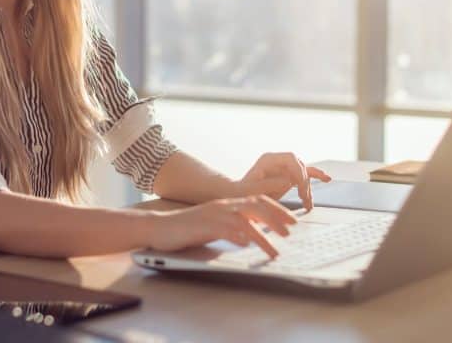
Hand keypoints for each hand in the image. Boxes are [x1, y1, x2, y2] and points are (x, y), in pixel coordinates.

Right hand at [145, 195, 297, 257]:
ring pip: (244, 220)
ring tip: (274, 251)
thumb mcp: (214, 225)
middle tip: (290, 232)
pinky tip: (246, 245)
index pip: (258, 201)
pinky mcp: (203, 225)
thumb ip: (232, 226)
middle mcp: (223, 206)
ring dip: (263, 236)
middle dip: (276, 219)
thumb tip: (252, 236)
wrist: (159, 227)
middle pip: (256, 206)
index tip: (292, 221)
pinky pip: (224, 229)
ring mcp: (213, 214)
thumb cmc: (187, 228)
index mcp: (227, 204)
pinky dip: (237, 236)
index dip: (277, 210)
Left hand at [237, 153, 330, 210]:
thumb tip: (288, 180)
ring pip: (304, 173)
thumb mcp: (252, 191)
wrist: (238, 199)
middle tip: (304, 198)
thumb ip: (269, 184)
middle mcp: (277, 161)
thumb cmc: (242, 195)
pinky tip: (327, 178)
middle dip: (304, 182)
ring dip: (308, 187)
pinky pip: (304, 174)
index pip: (291, 158)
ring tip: (308, 202)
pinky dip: (315, 176)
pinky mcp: (288, 176)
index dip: (299, 171)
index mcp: (268, 159)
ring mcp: (283, 168)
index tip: (300, 188)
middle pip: (300, 166)